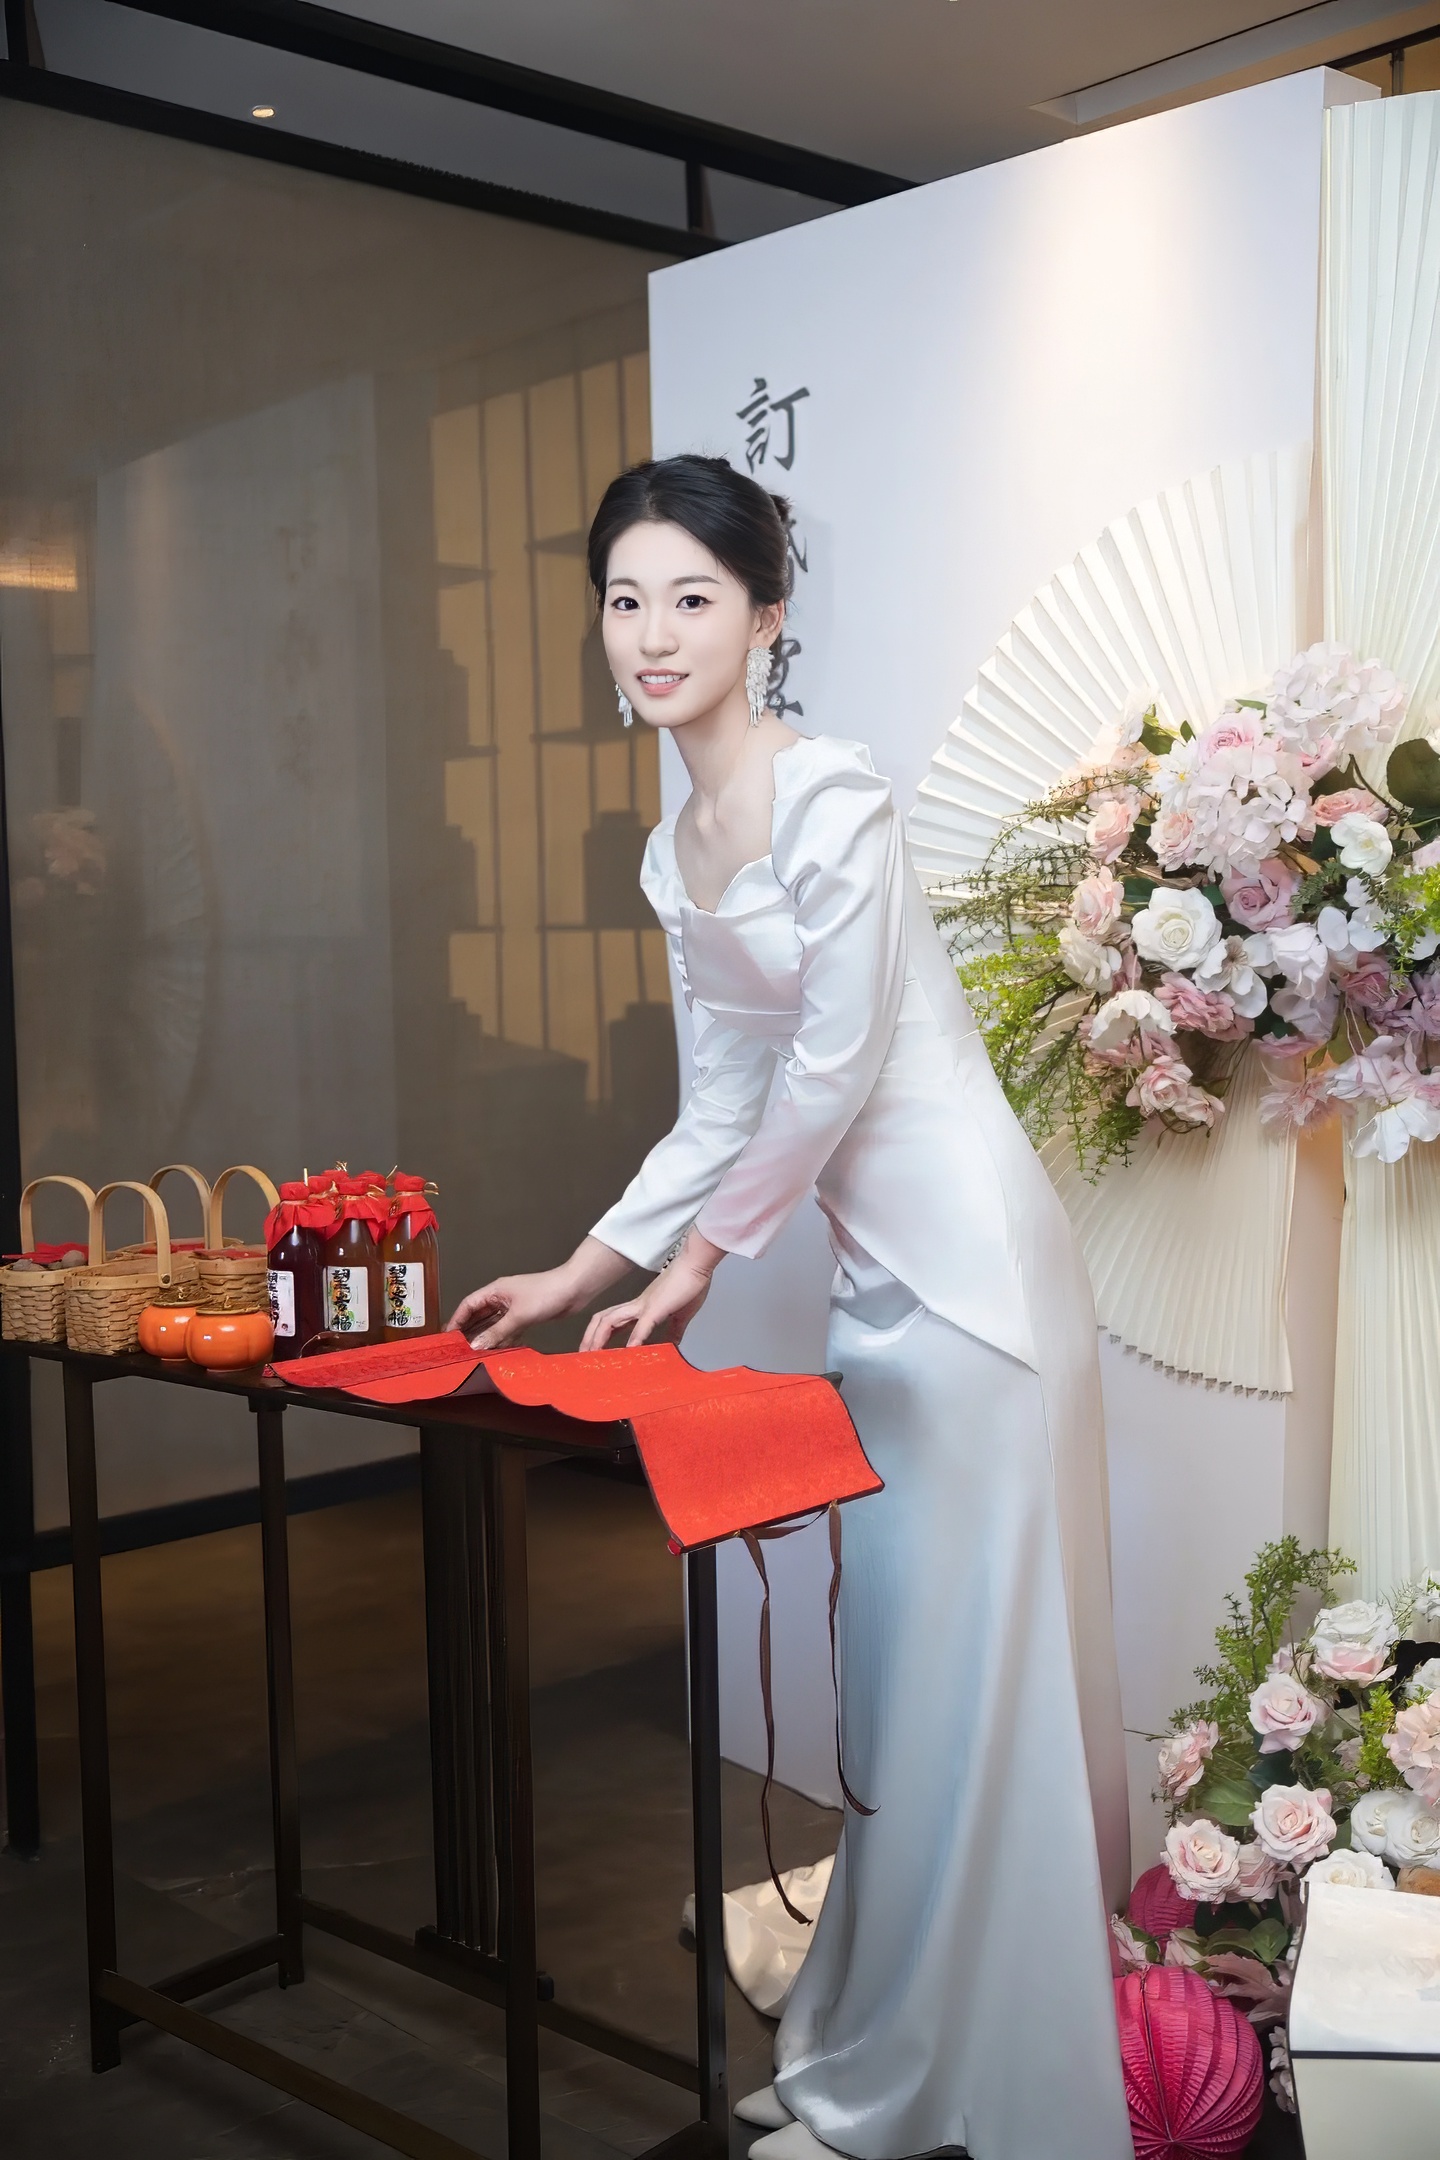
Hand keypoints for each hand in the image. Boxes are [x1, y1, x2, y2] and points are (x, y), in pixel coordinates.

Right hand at [449, 1236, 632, 1349]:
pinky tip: (498, 1351)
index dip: (457, 1320)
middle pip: (479, 1315)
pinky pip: (508, 1329)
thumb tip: (477, 1346)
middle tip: (458, 1349)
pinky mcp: (526, 1315)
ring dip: (486, 1337)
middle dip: (469, 1331)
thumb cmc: (546, 1294)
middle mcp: (502, 1298)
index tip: (448, 1336)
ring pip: (494, 1324)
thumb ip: (497, 1332)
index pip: (468, 1305)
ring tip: (474, 1354)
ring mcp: (514, 1307)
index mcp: (495, 1291)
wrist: (574, 1289)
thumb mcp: (518, 1315)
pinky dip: (502, 1339)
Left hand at [580, 1232, 723, 1350]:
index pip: (614, 1321)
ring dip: (600, 1339)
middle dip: (591, 1338)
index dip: (601, 1335)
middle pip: (603, 1319)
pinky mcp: (656, 1308)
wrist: (697, 1264)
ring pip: (611, 1320)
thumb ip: (674, 1330)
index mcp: (642, 1306)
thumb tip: (674, 1344)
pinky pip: (641, 1325)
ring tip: (593, 1356)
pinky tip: (630, 1352)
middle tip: (584, 1356)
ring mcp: (645, 1305)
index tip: (596, 1350)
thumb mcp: (680, 1313)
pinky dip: (634, 1339)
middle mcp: (637, 1305)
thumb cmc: (691, 1283)